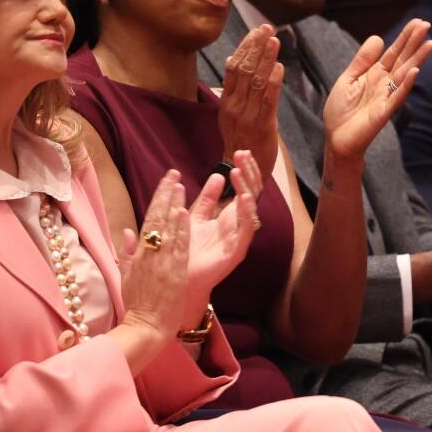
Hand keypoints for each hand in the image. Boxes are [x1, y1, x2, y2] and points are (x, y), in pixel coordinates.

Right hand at [118, 171, 190, 340]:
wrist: (145, 327)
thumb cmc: (137, 305)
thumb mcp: (127, 276)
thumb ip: (127, 252)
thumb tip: (126, 231)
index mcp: (139, 254)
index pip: (148, 220)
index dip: (158, 199)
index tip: (166, 182)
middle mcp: (149, 254)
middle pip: (157, 218)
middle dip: (166, 194)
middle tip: (173, 174)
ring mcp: (161, 262)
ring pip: (168, 229)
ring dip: (174, 205)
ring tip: (180, 185)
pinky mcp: (174, 272)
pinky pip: (178, 247)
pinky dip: (181, 230)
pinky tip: (185, 212)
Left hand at [185, 150, 262, 299]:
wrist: (180, 279)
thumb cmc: (188, 251)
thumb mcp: (197, 217)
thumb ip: (207, 198)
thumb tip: (218, 174)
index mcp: (230, 217)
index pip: (244, 188)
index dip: (244, 170)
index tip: (240, 152)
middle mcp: (239, 226)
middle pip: (251, 193)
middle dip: (248, 173)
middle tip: (243, 154)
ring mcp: (240, 238)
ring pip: (251, 208)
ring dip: (247, 188)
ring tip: (239, 171)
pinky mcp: (237, 251)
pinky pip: (247, 228)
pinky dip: (247, 211)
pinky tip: (243, 196)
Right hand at [219, 25, 281, 175]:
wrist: (242, 171)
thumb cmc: (242, 141)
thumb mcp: (233, 113)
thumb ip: (236, 90)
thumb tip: (237, 61)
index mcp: (227, 101)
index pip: (234, 67)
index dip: (245, 47)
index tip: (256, 31)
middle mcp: (234, 105)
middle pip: (244, 70)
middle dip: (256, 47)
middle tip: (267, 28)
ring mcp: (247, 115)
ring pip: (256, 81)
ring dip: (266, 59)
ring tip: (275, 40)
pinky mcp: (262, 126)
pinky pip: (267, 101)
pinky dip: (273, 83)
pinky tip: (279, 68)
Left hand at [323, 19, 431, 159]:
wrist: (335, 139)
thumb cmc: (341, 111)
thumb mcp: (348, 79)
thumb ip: (362, 60)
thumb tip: (378, 38)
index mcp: (375, 74)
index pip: (394, 52)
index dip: (405, 38)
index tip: (417, 23)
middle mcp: (384, 84)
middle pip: (403, 59)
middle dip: (414, 43)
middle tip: (427, 25)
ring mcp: (386, 98)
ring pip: (405, 75)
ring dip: (417, 60)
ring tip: (430, 44)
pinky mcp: (383, 113)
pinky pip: (396, 96)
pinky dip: (406, 84)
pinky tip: (414, 71)